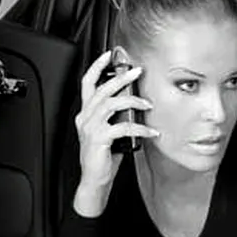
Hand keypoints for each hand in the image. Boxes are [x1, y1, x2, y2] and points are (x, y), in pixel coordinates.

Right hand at [74, 50, 158, 212]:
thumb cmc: (102, 158)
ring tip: (148, 102)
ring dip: (133, 100)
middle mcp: (85, 117)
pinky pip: (123, 127)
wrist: (94, 181)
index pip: (87, 83)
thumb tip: (134, 105)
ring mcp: (91, 127)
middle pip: (103, 89)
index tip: (109, 56)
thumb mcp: (107, 133)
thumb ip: (115, 117)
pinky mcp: (99, 139)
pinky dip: (140, 127)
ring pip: (111, 104)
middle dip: (121, 77)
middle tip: (137, 71)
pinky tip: (151, 131)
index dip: (97, 67)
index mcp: (85, 114)